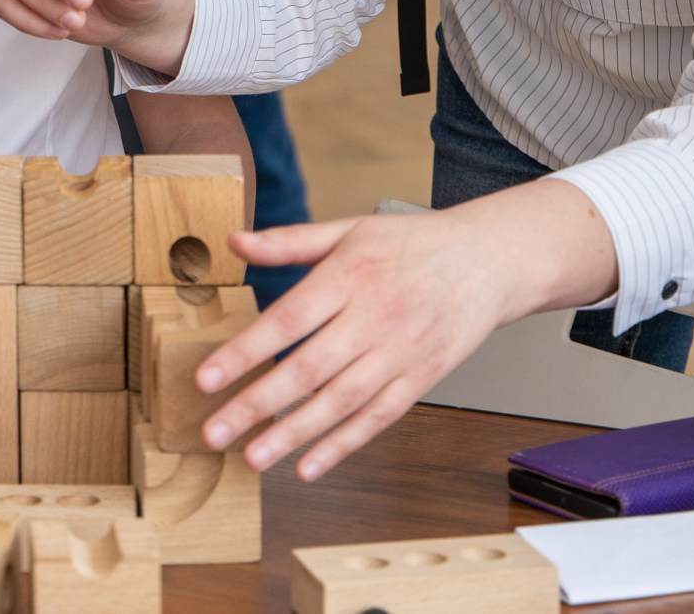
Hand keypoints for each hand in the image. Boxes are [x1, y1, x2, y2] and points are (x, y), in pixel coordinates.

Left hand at [189, 183, 615, 480]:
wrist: (488, 261)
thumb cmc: (411, 243)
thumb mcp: (349, 228)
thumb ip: (290, 241)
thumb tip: (234, 241)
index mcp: (349, 276)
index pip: (287, 320)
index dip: (244, 352)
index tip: (205, 380)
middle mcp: (373, 318)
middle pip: (307, 370)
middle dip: (256, 406)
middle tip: (214, 432)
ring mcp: (400, 354)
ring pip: (340, 403)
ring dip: (293, 435)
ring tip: (252, 459)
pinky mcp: (421, 379)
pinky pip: (378, 419)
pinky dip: (343, 445)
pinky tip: (308, 466)